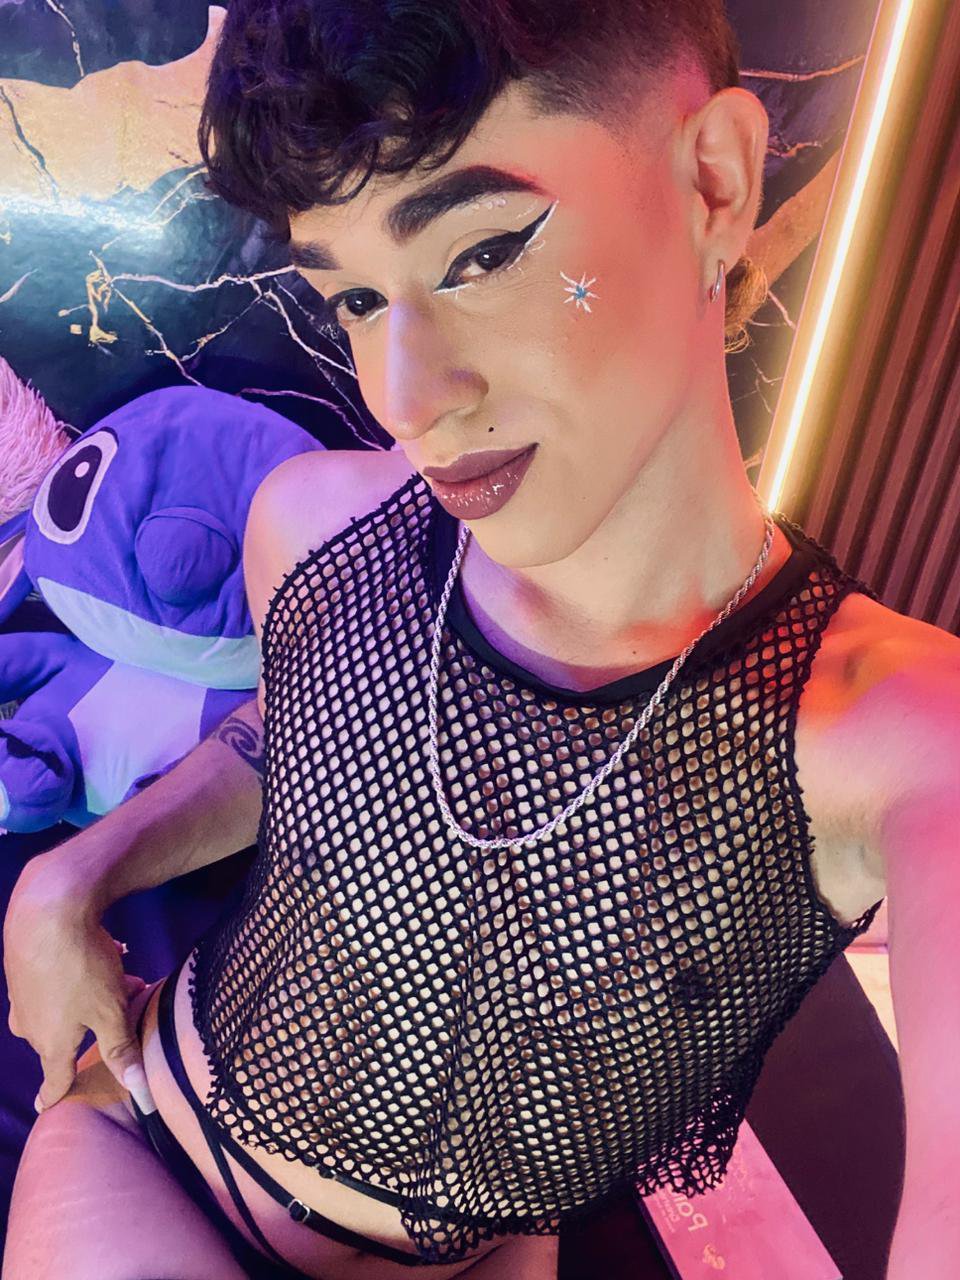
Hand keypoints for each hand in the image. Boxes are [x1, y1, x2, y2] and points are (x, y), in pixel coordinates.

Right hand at [3, 851, 155, 1113]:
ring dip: (93, 991)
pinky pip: (57, 977)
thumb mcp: (109, 1010)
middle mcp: (30, 1023)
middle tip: (130, 996)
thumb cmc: (80, 967)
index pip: (54, 1077)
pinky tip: (101, 947)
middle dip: (97, 1022)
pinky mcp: (21, 965)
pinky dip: (79, 970)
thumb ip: (121, 1049)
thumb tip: (138, 1091)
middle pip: (66, 1034)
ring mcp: (22, 993)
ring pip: (64, 1002)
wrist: (47, 908)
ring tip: (122, 969)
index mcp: (51, 1042)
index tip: (47, 1105)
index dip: (56, 1093)